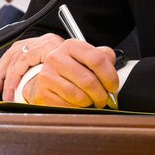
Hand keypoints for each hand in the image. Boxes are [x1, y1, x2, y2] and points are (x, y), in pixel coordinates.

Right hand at [0, 34, 119, 106]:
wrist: (45, 80)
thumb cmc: (70, 70)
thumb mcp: (86, 58)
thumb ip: (103, 56)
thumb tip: (112, 63)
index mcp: (71, 45)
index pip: (97, 59)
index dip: (110, 77)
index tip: (113, 87)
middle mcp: (56, 57)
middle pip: (89, 81)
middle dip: (101, 95)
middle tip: (103, 99)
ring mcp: (47, 74)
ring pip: (80, 97)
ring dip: (89, 103)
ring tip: (89, 101)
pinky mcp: (42, 92)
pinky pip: (68, 106)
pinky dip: (77, 109)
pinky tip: (76, 104)